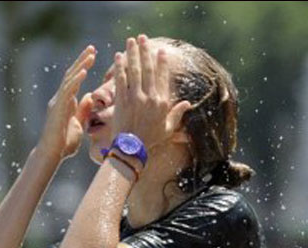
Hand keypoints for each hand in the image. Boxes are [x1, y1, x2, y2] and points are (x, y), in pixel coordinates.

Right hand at [37, 45, 95, 160]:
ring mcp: (57, 103)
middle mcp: (60, 99)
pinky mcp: (57, 108)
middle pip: (72, 75)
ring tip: (91, 54)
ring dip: (81, 65)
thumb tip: (90, 97)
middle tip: (92, 47)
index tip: (93, 55)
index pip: (75, 80)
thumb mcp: (79, 125)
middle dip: (82, 60)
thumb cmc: (64, 145)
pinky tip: (84, 71)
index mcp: (66, 103)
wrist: (52, 155)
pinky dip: (76, 80)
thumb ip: (83, 111)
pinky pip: (67, 91)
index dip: (83, 67)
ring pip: (69, 79)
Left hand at [112, 35, 191, 153]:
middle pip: (147, 69)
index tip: (160, 51)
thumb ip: (178, 114)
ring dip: (132, 53)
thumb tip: (188, 103)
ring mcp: (135, 98)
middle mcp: (149, 97)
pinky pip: (121, 79)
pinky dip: (120, 67)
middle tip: (143, 38)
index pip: (162, 77)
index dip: (161, 62)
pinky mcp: (122, 100)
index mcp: (162, 102)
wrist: (132, 148)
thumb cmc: (151, 140)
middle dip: (145, 51)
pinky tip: (118, 56)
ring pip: (134, 70)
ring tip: (130, 41)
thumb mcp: (168, 128)